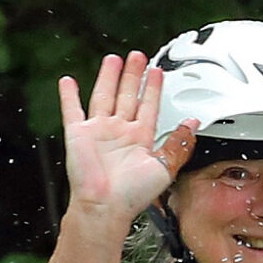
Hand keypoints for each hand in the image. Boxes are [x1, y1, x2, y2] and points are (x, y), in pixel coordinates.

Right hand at [57, 51, 197, 222]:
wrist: (105, 206)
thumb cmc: (132, 194)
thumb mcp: (165, 167)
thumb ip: (179, 144)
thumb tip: (193, 125)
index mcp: (141, 140)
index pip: (149, 107)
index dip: (153, 89)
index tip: (157, 72)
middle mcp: (120, 134)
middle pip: (127, 96)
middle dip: (133, 76)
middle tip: (138, 57)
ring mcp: (98, 132)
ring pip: (104, 96)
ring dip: (109, 78)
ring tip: (114, 59)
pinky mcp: (78, 134)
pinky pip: (72, 110)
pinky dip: (68, 95)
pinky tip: (69, 81)